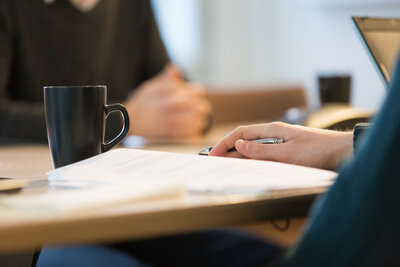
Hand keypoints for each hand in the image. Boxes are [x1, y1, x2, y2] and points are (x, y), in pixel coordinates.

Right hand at [124, 64, 211, 138]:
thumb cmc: (141, 104)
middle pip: (200, 107)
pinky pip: (192, 133)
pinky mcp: (171, 136)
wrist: (128, 123)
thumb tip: (175, 68)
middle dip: (200, 105)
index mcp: (169, 96)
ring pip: (199, 121)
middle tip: (198, 106)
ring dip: (199, 118)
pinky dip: (195, 130)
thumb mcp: (151, 87)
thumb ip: (166, 79)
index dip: (197, 92)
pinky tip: (191, 127)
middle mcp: (172, 110)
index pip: (195, 91)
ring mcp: (172, 124)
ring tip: (195, 116)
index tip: (194, 94)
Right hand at [209, 122, 353, 169]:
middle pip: (245, 139)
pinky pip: (263, 153)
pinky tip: (250, 166)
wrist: (342, 151)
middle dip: (228, 149)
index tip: (212, 154)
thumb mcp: (287, 153)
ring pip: (253, 147)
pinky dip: (252, 159)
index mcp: (272, 130)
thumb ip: (262, 151)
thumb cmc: (318, 151)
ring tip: (227, 164)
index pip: (241, 133)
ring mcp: (280, 141)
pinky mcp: (286, 149)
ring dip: (239, 155)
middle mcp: (274, 133)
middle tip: (215, 161)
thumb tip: (239, 145)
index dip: (225, 143)